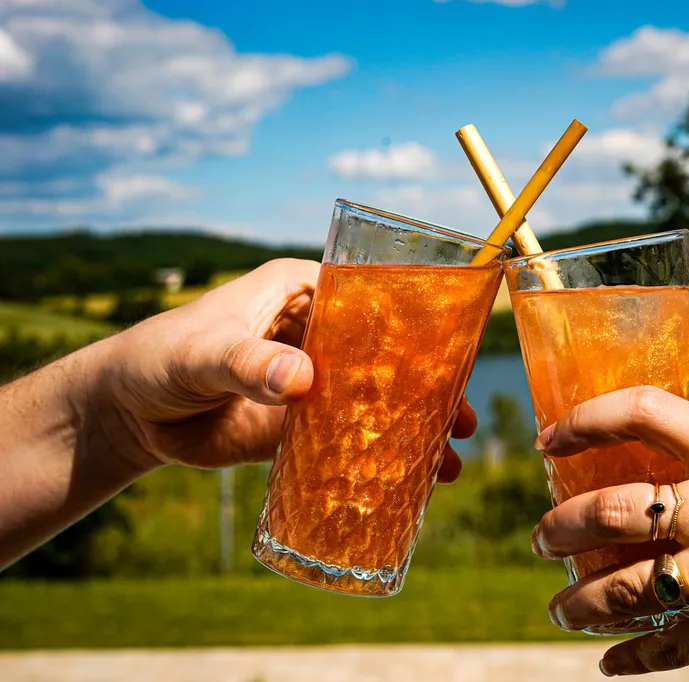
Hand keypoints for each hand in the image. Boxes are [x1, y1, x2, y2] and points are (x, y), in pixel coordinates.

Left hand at [99, 258, 468, 477]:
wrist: (127, 415)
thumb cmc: (159, 359)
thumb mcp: (202, 352)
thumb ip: (246, 362)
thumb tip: (301, 379)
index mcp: (302, 294)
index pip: (374, 300)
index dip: (419, 325)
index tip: (456, 356)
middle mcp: (317, 335)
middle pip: (389, 356)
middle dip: (430, 386)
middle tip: (463, 418)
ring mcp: (312, 382)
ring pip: (377, 400)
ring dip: (414, 427)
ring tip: (449, 461)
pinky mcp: (300, 426)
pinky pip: (349, 439)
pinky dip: (378, 456)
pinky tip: (409, 481)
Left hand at [532, 386, 688, 677]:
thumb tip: (611, 466)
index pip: (645, 411)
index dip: (584, 420)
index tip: (546, 440)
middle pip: (614, 508)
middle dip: (559, 526)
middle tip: (541, 537)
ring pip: (622, 586)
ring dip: (578, 601)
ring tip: (560, 608)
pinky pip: (661, 645)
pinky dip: (628, 657)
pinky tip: (609, 660)